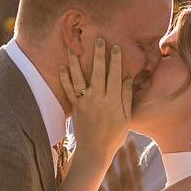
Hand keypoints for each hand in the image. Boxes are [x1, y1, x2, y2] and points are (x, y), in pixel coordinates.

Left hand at [59, 37, 131, 168]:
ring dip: (76, 62)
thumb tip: (128, 78)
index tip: (116, 47)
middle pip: (98, 73)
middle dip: (98, 55)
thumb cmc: (113, 136)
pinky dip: (65, 78)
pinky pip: (69, 90)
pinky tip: (62, 67)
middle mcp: (98, 99)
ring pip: (80, 78)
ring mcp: (85, 102)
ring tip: (73, 48)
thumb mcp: (126, 118)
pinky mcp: (76, 107)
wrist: (94, 151)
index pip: (115, 76)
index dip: (116, 61)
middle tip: (97, 39)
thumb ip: (126, 97)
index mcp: (112, 102)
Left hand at [98, 137, 146, 190]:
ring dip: (110, 167)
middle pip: (125, 172)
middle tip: (117, 141)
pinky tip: (96, 177)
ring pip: (114, 181)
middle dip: (121, 156)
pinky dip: (102, 188)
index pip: (136, 169)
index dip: (133, 155)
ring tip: (104, 154)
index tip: (130, 141)